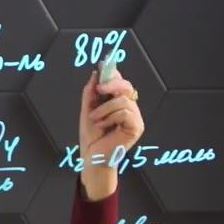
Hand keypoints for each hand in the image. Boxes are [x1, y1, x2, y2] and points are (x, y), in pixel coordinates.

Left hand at [78, 66, 145, 198]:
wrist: (91, 157)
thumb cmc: (91, 137)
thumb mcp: (87, 111)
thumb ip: (91, 94)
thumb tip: (95, 74)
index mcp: (119, 104)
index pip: (121, 84)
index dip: (113, 75)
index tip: (102, 67)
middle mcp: (130, 109)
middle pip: (127, 87)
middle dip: (112, 84)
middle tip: (99, 89)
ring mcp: (135, 118)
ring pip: (123, 100)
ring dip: (105, 108)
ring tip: (95, 118)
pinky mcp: (136, 127)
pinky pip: (125, 112)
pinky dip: (110, 117)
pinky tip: (103, 125)